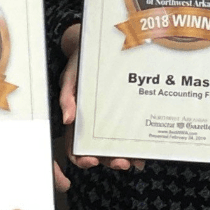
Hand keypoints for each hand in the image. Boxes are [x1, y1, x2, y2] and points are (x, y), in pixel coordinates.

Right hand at [59, 24, 144, 174]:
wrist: (98, 46)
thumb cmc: (80, 63)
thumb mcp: (71, 77)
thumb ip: (67, 97)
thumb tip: (67, 119)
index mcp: (77, 118)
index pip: (74, 145)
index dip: (80, 158)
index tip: (91, 161)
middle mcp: (93, 123)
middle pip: (98, 151)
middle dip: (110, 161)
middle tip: (121, 163)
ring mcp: (109, 120)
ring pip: (115, 146)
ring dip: (124, 157)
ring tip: (135, 161)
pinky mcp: (123, 114)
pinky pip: (128, 133)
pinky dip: (135, 145)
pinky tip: (143, 151)